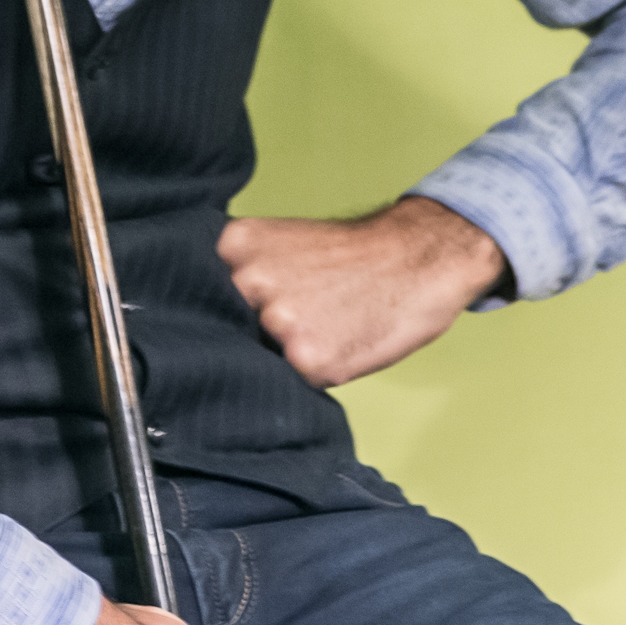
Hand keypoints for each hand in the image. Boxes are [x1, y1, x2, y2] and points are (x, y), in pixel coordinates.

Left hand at [217, 197, 508, 388]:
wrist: (419, 257)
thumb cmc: (353, 254)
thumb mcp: (283, 245)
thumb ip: (245, 274)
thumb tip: (208, 322)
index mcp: (235, 245)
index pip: (206, 296)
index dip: (233, 309)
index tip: (257, 305)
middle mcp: (248, 281)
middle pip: (227, 329)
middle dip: (256, 330)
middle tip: (303, 311)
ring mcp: (278, 322)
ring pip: (261, 357)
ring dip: (287, 352)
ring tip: (327, 322)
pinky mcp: (308, 360)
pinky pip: (296, 379)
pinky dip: (317, 369)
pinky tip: (342, 339)